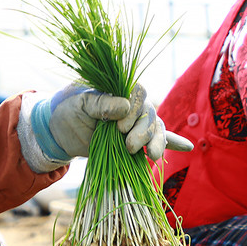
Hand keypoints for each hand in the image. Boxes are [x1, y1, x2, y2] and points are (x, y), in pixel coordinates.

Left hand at [19, 83, 192, 171]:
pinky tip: (187, 148)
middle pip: (151, 116)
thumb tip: (125, 107)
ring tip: (152, 156)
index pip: (140, 95)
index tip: (119, 127)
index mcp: (120, 89)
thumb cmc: (68, 109)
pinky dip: (173, 142)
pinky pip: (158, 139)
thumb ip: (101, 103)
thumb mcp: (79, 102)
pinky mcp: (134, 141)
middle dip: (144, 133)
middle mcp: (133, 105)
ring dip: (157, 143)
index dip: (135, 112)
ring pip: (156, 130)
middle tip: (128, 145)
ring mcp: (135, 123)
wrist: (59, 130)